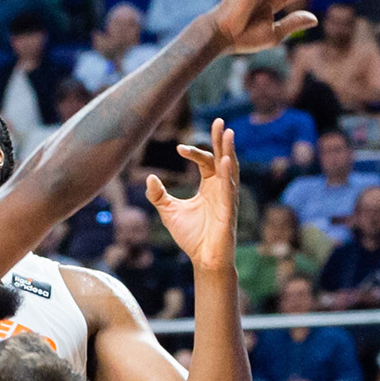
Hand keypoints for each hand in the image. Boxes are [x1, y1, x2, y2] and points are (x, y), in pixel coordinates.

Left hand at [144, 120, 240, 277]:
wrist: (202, 260)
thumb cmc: (191, 237)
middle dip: (221, 140)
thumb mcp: (169, 212)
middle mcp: (221, 188)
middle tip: (220, 120)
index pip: (205, 161)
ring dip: (229, 151)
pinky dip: (227, 174)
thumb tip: (149, 178)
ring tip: (228, 133)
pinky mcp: (228, 210)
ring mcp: (227, 198)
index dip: (193, 152)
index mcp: (209, 186)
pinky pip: (229, 189)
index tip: (178, 148)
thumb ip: (158, 195)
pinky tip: (225, 160)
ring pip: (231, 169)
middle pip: (222, 158)